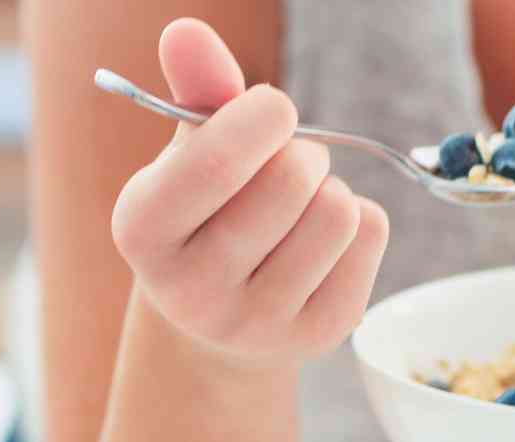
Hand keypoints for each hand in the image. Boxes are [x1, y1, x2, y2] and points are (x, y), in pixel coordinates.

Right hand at [111, 18, 388, 364]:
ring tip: (301, 204)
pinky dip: (360, 219)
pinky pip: (371, 236)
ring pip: (338, 211)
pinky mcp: (317, 336)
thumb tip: (185, 31)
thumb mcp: (189, 151)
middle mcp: (190, 290)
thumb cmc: (207, 209)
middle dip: (302, 151)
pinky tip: (322, 240)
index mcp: (143, 231)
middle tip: (286, 164)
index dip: (263, 115)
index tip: (272, 110)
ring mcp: (255, 325)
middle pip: (291, 181)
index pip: (216, 160)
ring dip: (331, 187)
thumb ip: (195, 89)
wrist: (220, 317)